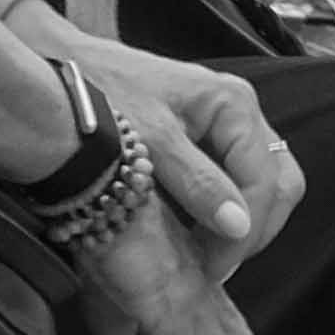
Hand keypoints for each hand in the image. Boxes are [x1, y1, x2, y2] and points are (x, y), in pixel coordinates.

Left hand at [63, 34, 305, 281]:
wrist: (57, 66)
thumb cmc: (98, 96)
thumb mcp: (147, 143)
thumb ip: (197, 183)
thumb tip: (239, 227)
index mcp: (233, 104)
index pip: (266, 183)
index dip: (245, 233)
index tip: (213, 268)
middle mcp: (238, 110)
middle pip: (277, 184)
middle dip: (252, 230)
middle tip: (214, 265)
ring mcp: (224, 123)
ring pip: (262, 185)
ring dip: (241, 224)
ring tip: (205, 255)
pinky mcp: (205, 136)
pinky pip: (235, 180)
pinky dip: (223, 210)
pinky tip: (195, 231)